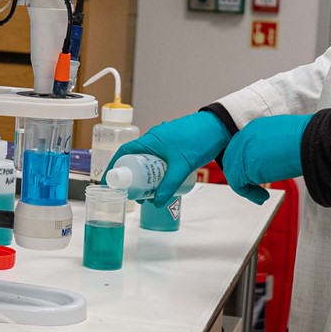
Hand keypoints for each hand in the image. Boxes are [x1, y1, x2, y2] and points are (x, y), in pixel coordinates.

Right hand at [104, 111, 231, 206]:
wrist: (220, 128)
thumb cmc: (198, 140)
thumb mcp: (181, 166)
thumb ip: (168, 186)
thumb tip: (156, 203)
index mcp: (149, 140)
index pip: (124, 152)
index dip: (115, 166)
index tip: (110, 181)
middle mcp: (153, 140)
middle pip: (135, 159)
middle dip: (132, 177)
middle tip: (132, 194)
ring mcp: (164, 143)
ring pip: (147, 161)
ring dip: (145, 177)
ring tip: (147, 194)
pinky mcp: (173, 147)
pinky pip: (158, 161)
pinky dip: (156, 172)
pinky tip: (161, 184)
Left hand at [221, 114, 311, 204]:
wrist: (310, 141)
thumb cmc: (306, 139)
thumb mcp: (284, 138)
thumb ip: (271, 146)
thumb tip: (271, 159)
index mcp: (254, 127)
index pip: (241, 146)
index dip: (246, 162)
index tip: (254, 174)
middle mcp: (245, 137)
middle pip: (232, 158)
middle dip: (241, 174)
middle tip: (254, 186)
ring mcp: (242, 151)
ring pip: (233, 172)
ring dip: (246, 187)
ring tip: (261, 195)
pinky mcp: (245, 166)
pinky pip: (237, 184)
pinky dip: (249, 194)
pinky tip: (262, 197)